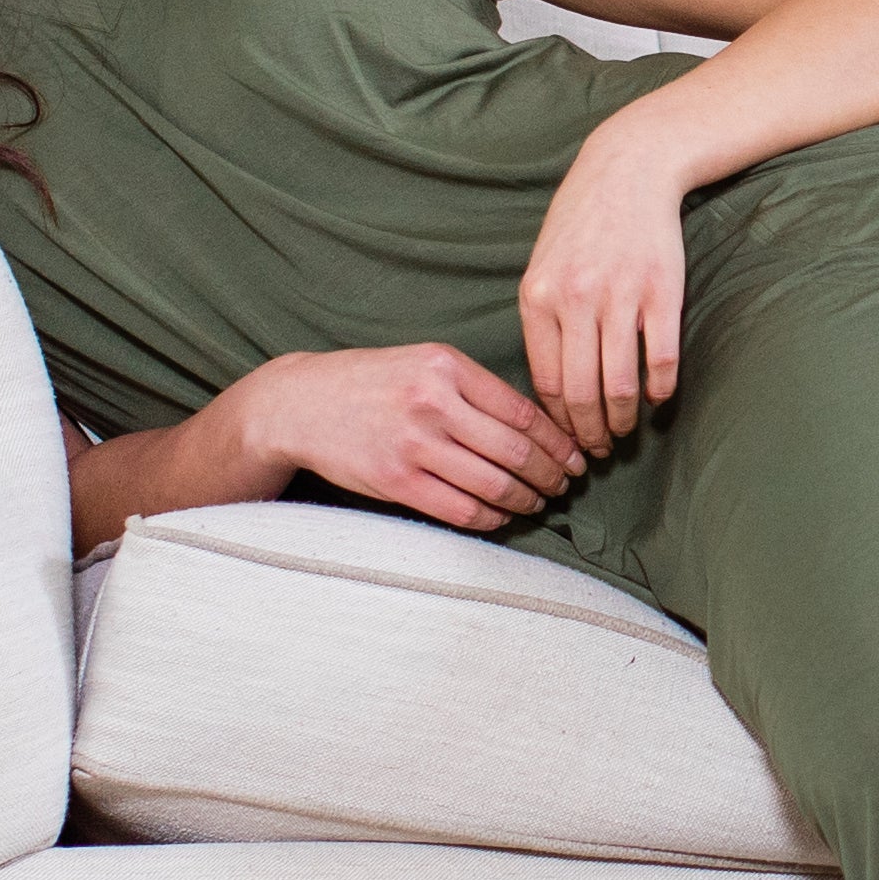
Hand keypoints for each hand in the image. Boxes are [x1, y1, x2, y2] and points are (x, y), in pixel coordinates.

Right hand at [221, 345, 585, 532]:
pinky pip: (461, 509)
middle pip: (516, 451)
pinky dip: (492, 517)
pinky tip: (504, 516)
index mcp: (447, 366)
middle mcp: (433, 403)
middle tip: (567, 485)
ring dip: (527, 499)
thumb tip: (540, 427)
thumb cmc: (372, 382)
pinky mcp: (395, 481)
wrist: (301, 404)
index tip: (577, 456)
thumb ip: (475, 388)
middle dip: (552, 475)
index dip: (559, 442)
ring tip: (540, 502)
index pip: (523, 412)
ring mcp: (413, 444)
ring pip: (494, 483)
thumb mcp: (424, 362)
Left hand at [520, 136, 689, 455]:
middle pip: (580, 392)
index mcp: (538, 297)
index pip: (544, 382)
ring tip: (625, 431)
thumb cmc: (583, 222)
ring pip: (619, 384)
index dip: (557, 422)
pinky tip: (658, 398)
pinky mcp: (660, 291)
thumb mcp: (544, 265)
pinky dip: (660, 389)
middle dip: (588, 432)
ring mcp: (619, 296)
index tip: (566, 440)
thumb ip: (543, 319)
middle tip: (598, 450)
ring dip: (623, 419)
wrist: (629, 168)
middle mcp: (575, 300)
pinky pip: (659, 359)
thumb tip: (550, 388)